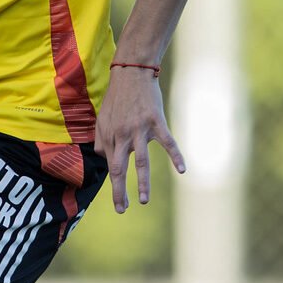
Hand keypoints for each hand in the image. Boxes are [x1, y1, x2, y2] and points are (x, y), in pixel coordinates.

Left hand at [93, 67, 185, 211]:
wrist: (132, 73)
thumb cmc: (117, 96)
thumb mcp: (102, 117)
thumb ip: (99, 137)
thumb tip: (100, 155)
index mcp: (109, 135)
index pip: (111, 166)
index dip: (115, 187)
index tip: (120, 204)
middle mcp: (122, 134)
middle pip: (120, 167)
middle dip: (120, 191)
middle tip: (123, 209)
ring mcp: (139, 128)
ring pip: (141, 160)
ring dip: (142, 182)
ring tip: (144, 200)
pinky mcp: (156, 121)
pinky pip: (167, 142)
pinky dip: (176, 156)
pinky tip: (182, 170)